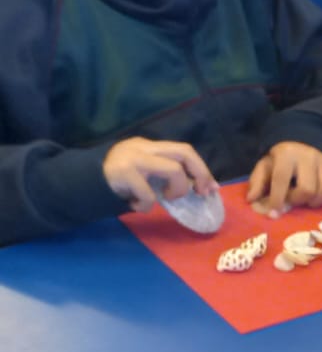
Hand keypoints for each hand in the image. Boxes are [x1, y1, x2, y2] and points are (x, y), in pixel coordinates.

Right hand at [102, 138, 217, 212]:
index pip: (184, 151)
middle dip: (200, 174)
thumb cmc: (119, 181)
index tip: (212, 188)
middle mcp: (143, 146)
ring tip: (162, 199)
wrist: (79, 181)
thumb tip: (201, 188)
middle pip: (185, 152)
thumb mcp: (144, 172)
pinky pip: (149, 194)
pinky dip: (146, 205)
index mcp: (150, 146)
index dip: (202, 169)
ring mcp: (133, 157)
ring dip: (175, 191)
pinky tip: (134, 204)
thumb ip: (166, 175)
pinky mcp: (123, 172)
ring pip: (173, 170)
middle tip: (198, 194)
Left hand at [246, 142, 321, 217]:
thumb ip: (257, 182)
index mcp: (287, 154)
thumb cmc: (282, 159)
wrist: (305, 142)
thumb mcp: (266, 166)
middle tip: (293, 199)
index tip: (273, 212)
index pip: (281, 179)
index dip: (277, 198)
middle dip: (298, 200)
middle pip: (307, 189)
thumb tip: (252, 200)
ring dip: (316, 201)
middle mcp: (309, 157)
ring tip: (307, 199)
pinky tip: (320, 196)